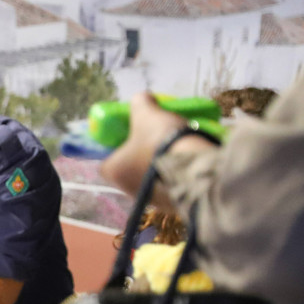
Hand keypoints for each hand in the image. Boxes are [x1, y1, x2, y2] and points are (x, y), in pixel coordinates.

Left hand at [101, 92, 188, 207]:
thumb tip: (141, 98)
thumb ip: (140, 104)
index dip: (118, 145)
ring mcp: (150, 200)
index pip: (107, 158)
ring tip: (178, 146)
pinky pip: (171, 185)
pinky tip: (189, 160)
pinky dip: (177, 173)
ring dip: (162, 162)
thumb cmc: (161, 142)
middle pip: (131, 167)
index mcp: (113, 171)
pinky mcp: (172, 205)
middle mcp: (127, 189)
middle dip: (143, 153)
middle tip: (159, 137)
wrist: (195, 169)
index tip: (134, 133)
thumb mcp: (147, 114)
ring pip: (152, 176)